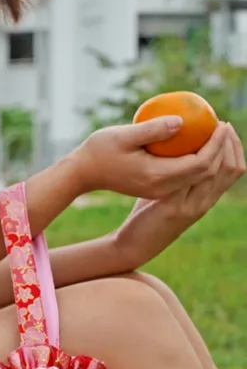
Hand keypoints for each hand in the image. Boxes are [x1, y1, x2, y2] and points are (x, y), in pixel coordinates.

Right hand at [68, 115, 231, 198]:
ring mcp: (160, 190)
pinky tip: (196, 143)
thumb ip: (152, 130)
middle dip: (221, 151)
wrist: (82, 174)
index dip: (216, 144)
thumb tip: (182, 121)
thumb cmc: (98, 151)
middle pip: (205, 173)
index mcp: (157, 176)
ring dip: (212, 157)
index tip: (222, 123)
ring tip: (215, 134)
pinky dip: (198, 161)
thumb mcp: (123, 136)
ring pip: (198, 177)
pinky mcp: (157, 188)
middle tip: (223, 126)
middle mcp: (162, 188)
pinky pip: (186, 176)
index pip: (200, 163)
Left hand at [111, 123, 244, 270]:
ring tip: (209, 130)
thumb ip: (177, 176)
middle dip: (229, 143)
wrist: (134, 244)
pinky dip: (189, 161)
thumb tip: (178, 148)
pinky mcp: (173, 209)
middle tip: (222, 124)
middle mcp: (204, 203)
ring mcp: (191, 207)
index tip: (226, 127)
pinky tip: (182, 148)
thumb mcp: (168, 194)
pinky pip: (187, 180)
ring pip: (213, 172)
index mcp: (207, 199)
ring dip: (214, 148)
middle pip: (229, 168)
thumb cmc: (147, 216)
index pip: (233, 170)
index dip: (235, 147)